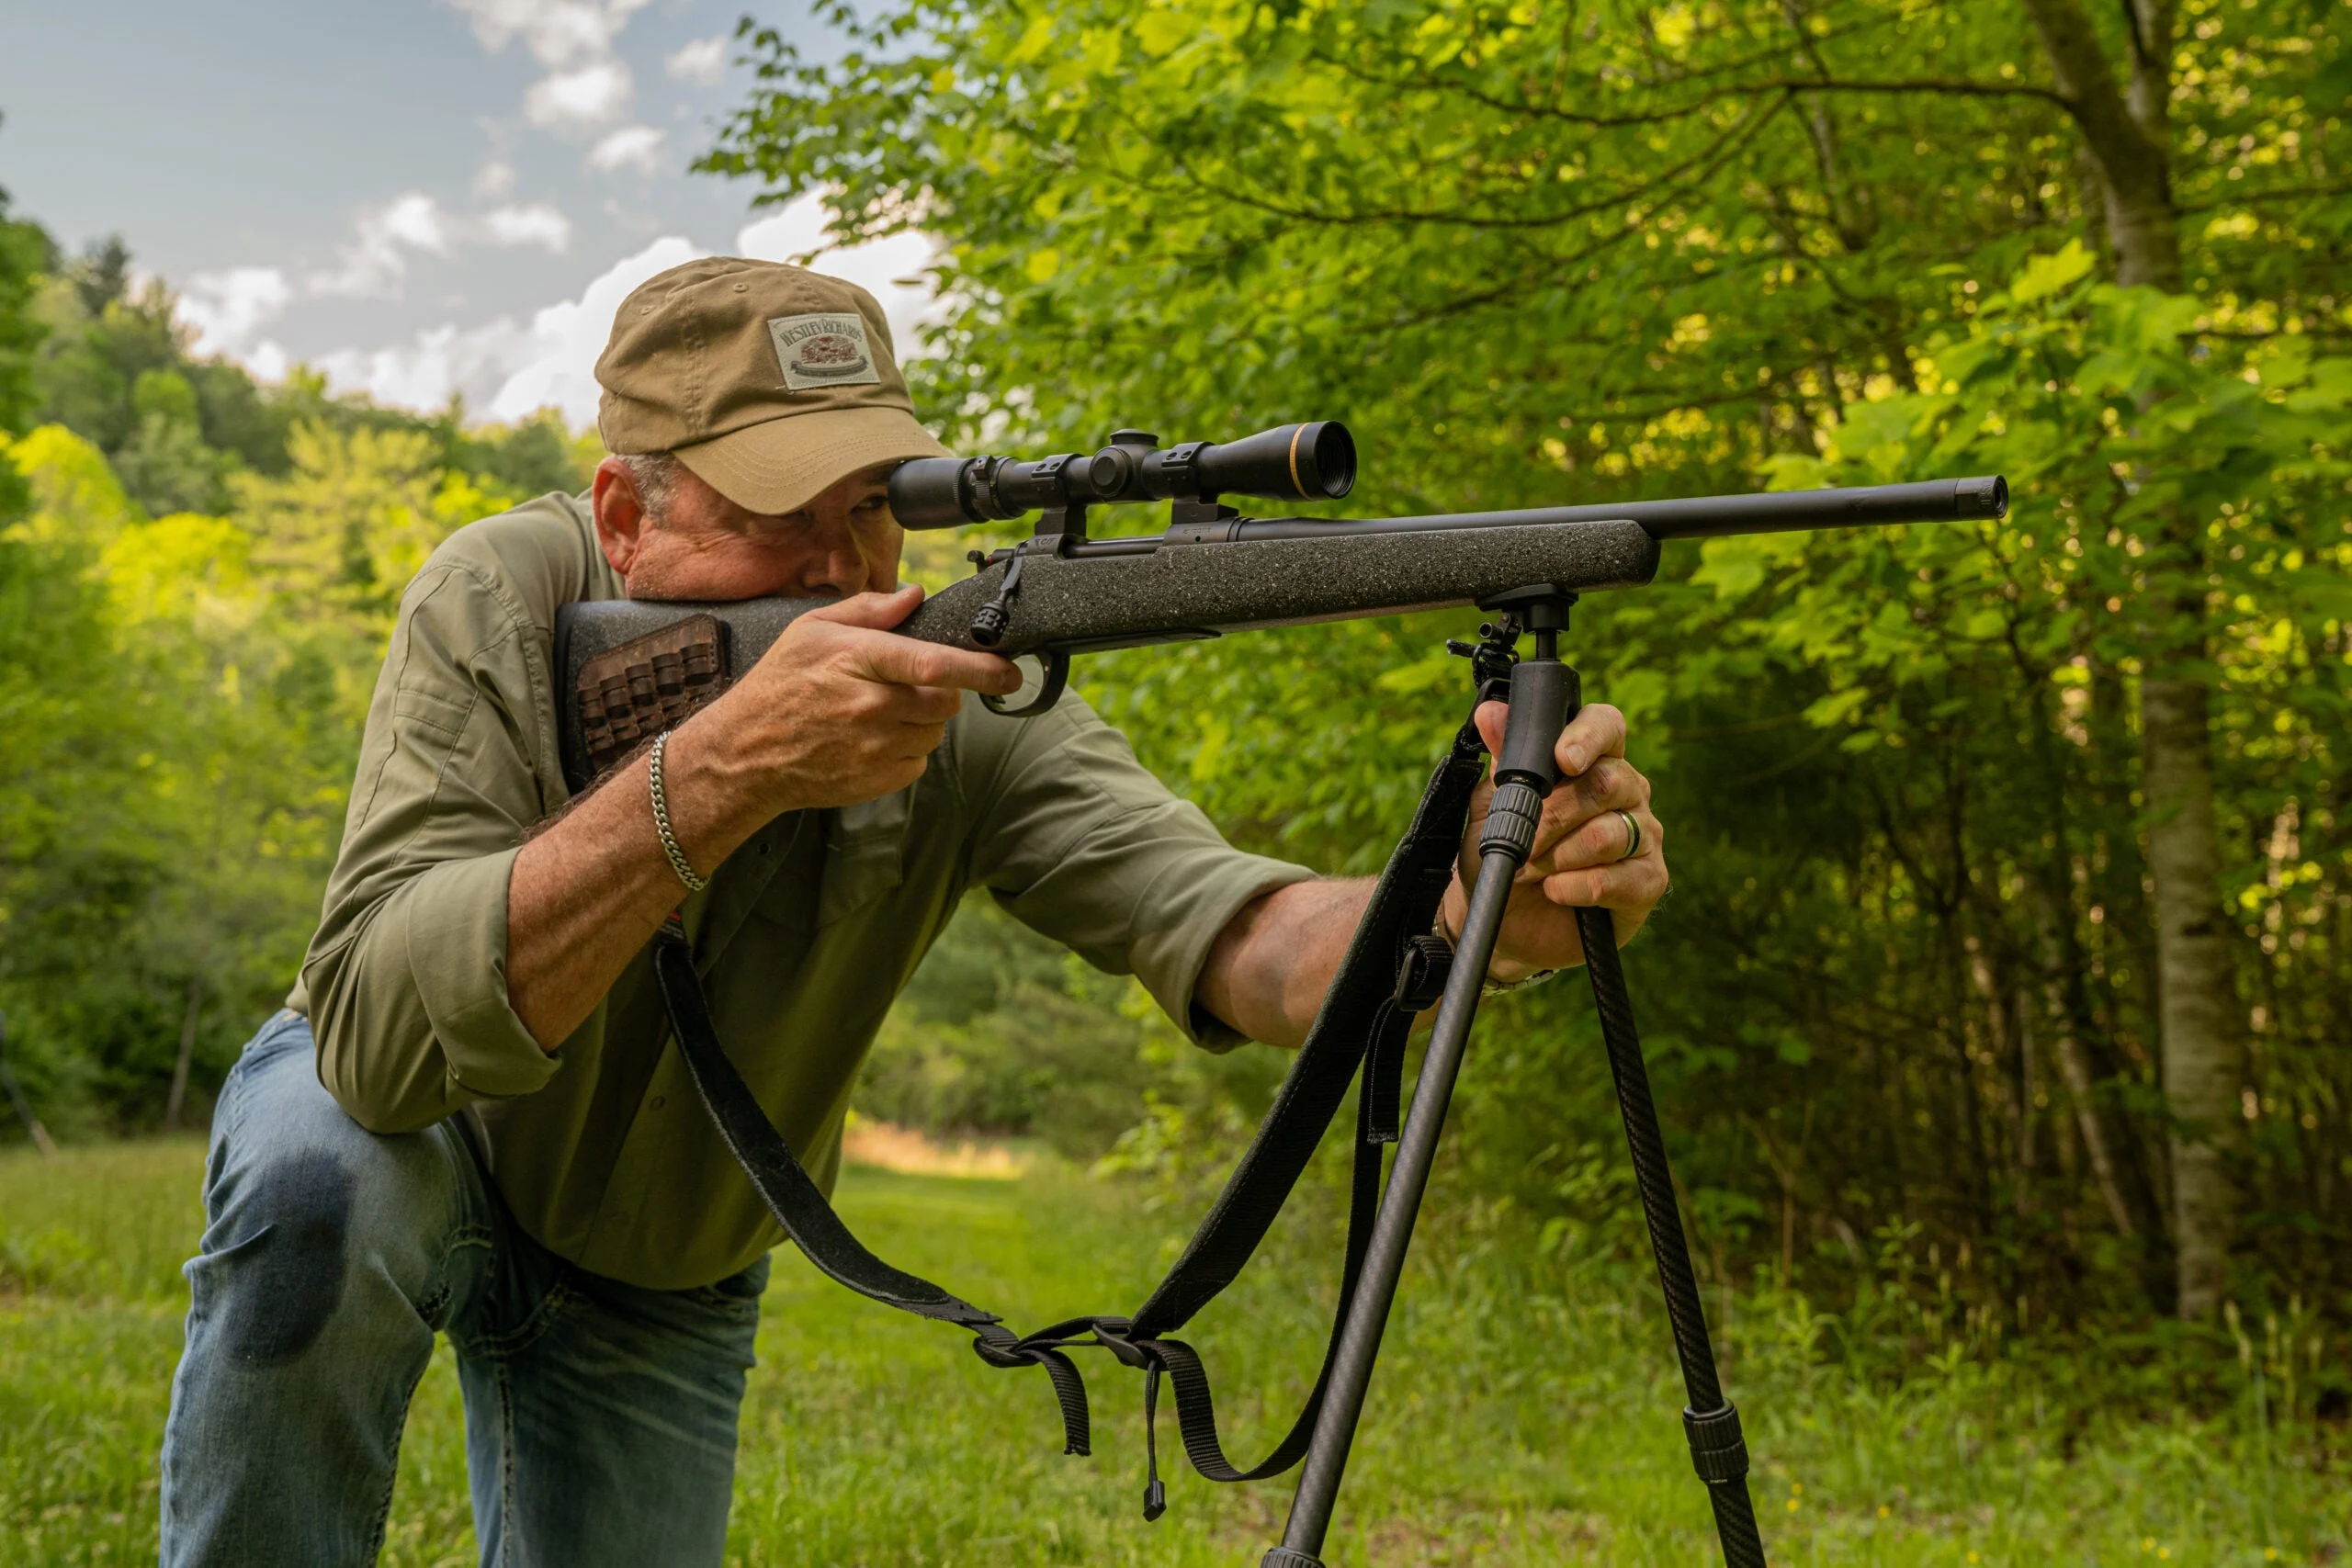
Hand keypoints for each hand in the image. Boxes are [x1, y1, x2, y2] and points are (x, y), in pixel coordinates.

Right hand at [675, 584, 1021, 822]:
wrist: (745, 755)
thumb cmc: (778, 686)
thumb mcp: (811, 630)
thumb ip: (869, 610)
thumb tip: (915, 595)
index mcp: (859, 661)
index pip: (935, 664)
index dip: (981, 668)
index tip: (1010, 670)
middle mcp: (872, 706)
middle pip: (946, 700)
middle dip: (942, 690)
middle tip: (907, 684)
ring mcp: (877, 748)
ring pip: (936, 731)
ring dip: (923, 720)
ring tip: (879, 711)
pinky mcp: (880, 779)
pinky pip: (919, 760)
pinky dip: (908, 747)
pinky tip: (872, 737)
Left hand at [1436, 701, 1668, 977]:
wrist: (1504, 921)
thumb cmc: (1503, 853)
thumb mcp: (1492, 804)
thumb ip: (1502, 759)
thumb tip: (1491, 713)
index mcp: (1594, 760)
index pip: (1607, 726)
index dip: (1588, 736)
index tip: (1563, 759)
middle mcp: (1628, 792)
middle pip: (1606, 783)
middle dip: (1553, 815)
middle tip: (1525, 840)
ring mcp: (1644, 836)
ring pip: (1609, 834)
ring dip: (1558, 856)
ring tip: (1532, 871)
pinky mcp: (1648, 882)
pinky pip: (1617, 878)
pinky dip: (1576, 886)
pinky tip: (1555, 891)